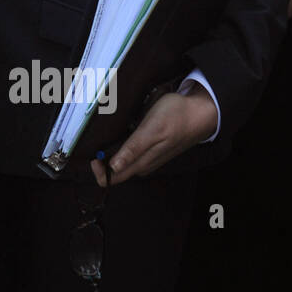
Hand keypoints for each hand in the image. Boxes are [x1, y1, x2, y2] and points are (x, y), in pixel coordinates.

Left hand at [91, 88, 217, 186]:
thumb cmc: (176, 117)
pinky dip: (120, 149)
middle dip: (101, 161)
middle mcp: (143, 164)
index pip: (112, 178)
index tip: (92, 154)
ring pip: (122, 163)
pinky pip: (130, 155)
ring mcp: (148, 157)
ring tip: (102, 139)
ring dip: (109, 155)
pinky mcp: (152, 149)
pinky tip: (117, 136)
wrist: (200, 113)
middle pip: (115, 172)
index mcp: (142, 162)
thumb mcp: (151, 130)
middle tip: (93, 143)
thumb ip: (133, 150)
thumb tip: (114, 167)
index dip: (98, 171)